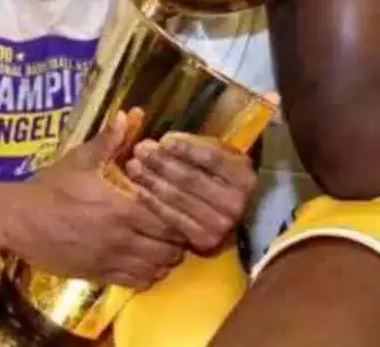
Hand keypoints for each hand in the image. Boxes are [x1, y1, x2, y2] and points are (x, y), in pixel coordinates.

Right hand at [0, 111, 184, 289]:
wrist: (16, 220)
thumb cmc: (51, 187)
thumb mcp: (81, 159)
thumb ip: (110, 139)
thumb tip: (131, 112)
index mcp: (122, 209)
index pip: (170, 222)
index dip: (182, 218)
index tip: (182, 208)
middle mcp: (121, 239)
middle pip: (169, 250)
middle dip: (178, 241)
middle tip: (177, 227)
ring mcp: (109, 261)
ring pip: (155, 270)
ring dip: (164, 259)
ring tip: (162, 244)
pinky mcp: (96, 276)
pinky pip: (134, 283)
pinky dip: (146, 275)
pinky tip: (144, 261)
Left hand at [124, 134, 258, 255]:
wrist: (236, 219)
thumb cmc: (223, 180)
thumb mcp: (223, 158)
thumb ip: (199, 146)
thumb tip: (165, 141)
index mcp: (245, 177)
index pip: (212, 158)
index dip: (186, 148)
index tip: (163, 140)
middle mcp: (235, 203)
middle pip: (190, 178)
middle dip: (161, 162)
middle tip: (140, 150)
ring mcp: (220, 224)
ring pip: (178, 197)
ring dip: (152, 180)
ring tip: (134, 166)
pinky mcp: (203, 240)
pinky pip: (171, 217)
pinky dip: (152, 201)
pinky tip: (139, 188)